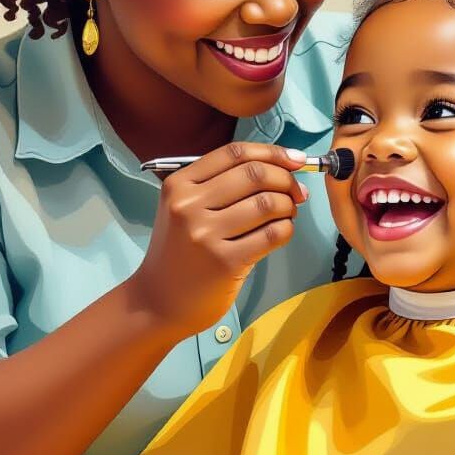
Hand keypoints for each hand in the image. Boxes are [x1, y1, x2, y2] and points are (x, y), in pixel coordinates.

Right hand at [128, 142, 308, 341]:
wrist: (158, 302)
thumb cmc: (180, 252)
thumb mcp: (185, 208)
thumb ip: (222, 185)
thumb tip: (284, 167)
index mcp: (179, 184)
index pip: (234, 153)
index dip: (272, 152)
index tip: (295, 159)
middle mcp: (189, 205)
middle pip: (255, 174)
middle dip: (286, 179)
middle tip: (297, 192)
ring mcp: (206, 234)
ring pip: (268, 203)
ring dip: (288, 206)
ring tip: (288, 214)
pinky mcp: (225, 261)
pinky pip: (272, 234)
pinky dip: (287, 229)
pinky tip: (282, 232)